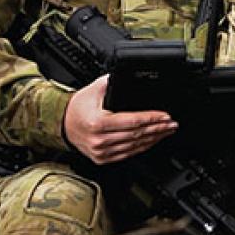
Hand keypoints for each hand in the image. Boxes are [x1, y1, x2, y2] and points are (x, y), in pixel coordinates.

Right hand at [63, 75, 177, 164]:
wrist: (62, 123)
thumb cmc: (78, 107)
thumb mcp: (94, 89)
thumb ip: (113, 82)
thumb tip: (130, 76)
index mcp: (98, 122)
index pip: (132, 121)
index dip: (151, 118)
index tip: (165, 116)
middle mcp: (100, 139)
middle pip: (137, 135)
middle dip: (158, 128)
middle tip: (172, 123)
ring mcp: (101, 151)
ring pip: (134, 146)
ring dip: (154, 139)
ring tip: (166, 131)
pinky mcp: (103, 158)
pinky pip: (128, 154)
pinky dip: (142, 147)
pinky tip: (151, 141)